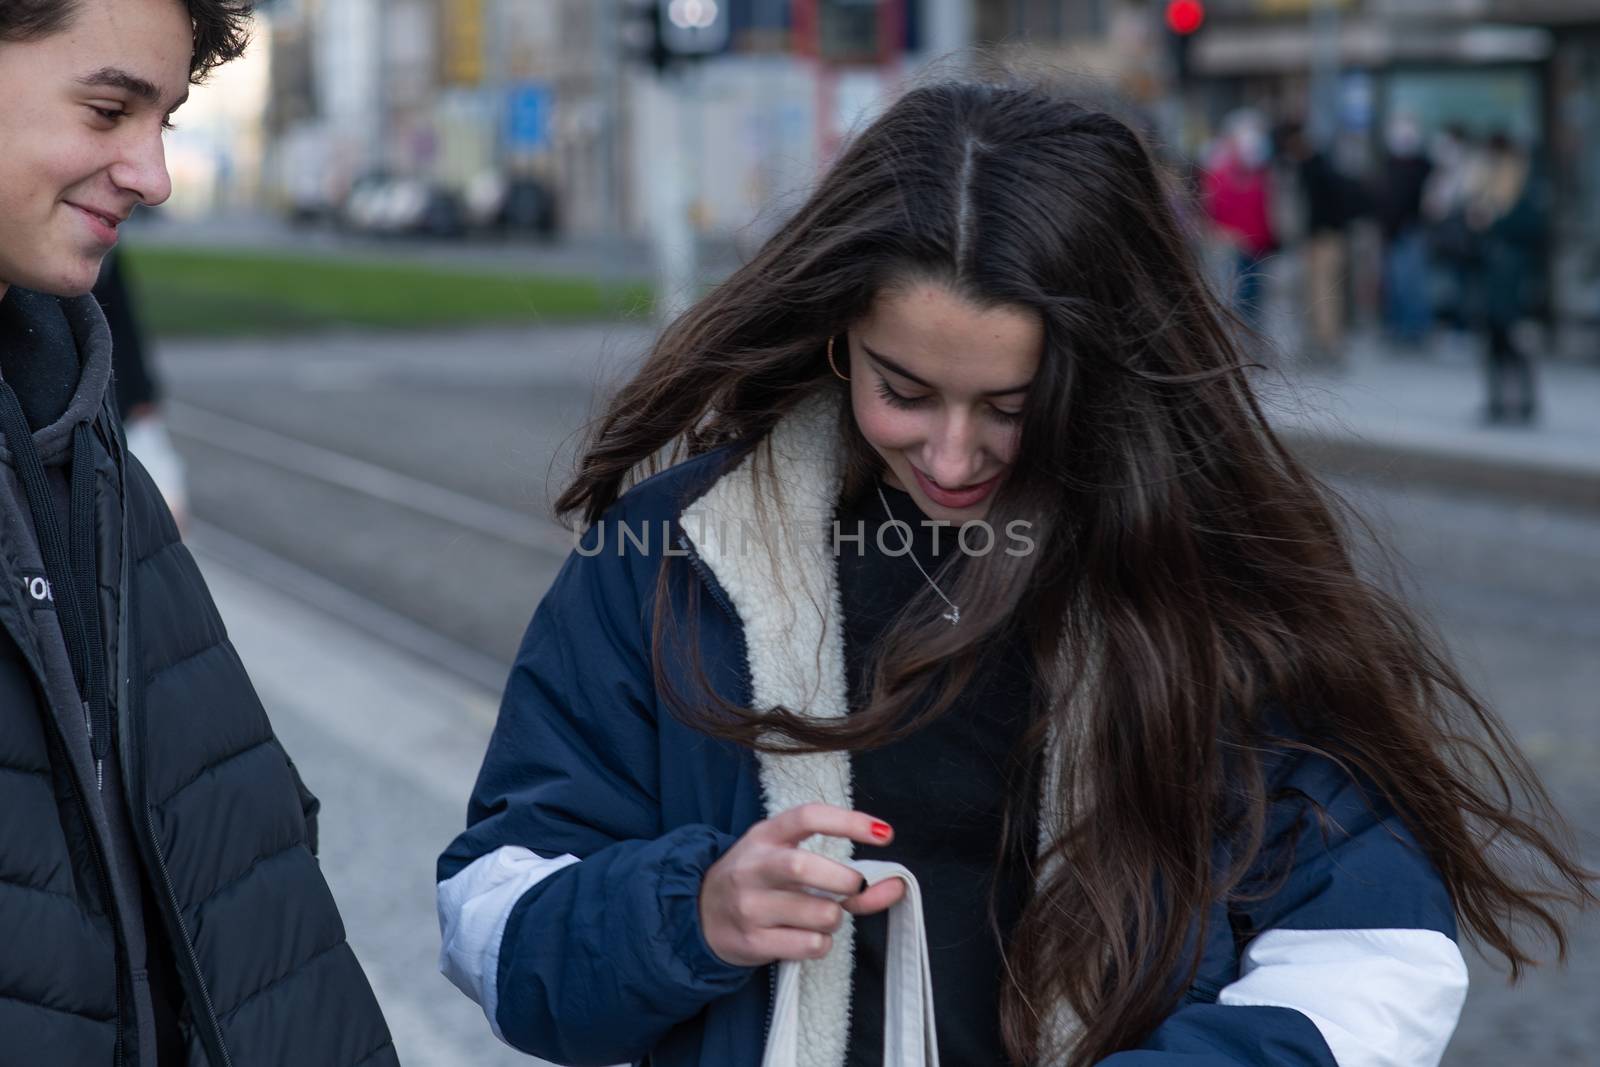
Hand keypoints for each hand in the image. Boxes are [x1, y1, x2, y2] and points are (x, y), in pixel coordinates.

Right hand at [698, 803, 906, 966]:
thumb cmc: (759, 881)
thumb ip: (842, 869)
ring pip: (818, 912)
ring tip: (821, 915)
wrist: (700, 914)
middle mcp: (754, 866)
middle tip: (853, 887)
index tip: (884, 833)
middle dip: (845, 880)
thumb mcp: (789, 859)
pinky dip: (822, 943)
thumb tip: (896, 885)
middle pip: (805, 866)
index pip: (808, 816)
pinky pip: (810, 945)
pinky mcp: (752, 941)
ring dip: (835, 918)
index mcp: (765, 835)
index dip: (849, 822)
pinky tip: (806, 936)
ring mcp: (749, 905)